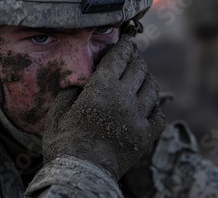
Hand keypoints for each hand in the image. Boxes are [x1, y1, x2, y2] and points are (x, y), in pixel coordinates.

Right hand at [42, 34, 165, 179]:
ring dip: (147, 79)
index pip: (120, 57)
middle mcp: (124, 98)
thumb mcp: (58, 113)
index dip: (125, 46)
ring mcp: (138, 117)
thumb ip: (70, 92)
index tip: (128, 41)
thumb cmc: (64, 144)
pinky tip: (148, 106)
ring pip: (152, 88)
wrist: (81, 176)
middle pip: (139, 68)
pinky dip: (155, 107)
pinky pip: (159, 114)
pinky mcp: (146, 135)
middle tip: (133, 58)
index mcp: (102, 88)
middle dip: (137, 59)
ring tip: (142, 78)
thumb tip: (79, 81)